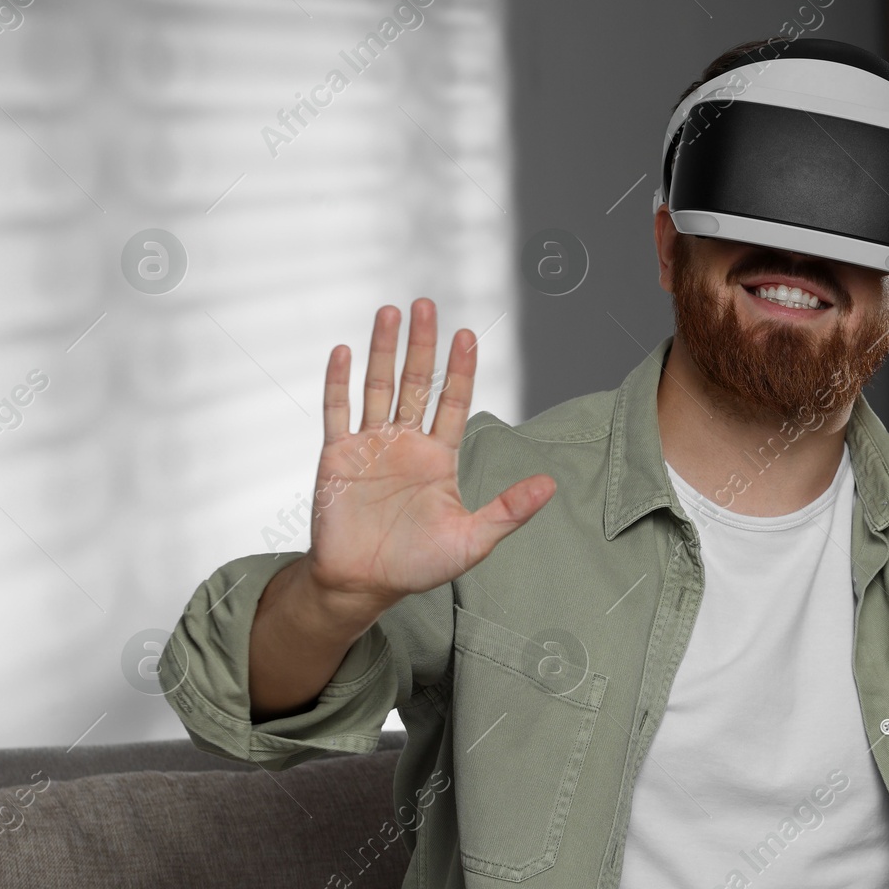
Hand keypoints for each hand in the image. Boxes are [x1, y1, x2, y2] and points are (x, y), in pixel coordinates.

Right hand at [304, 298, 555, 603]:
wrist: (362, 583)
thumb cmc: (418, 564)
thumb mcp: (473, 541)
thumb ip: (508, 511)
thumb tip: (550, 485)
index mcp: (439, 457)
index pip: (453, 401)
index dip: (459, 369)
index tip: (467, 334)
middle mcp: (406, 443)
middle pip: (415, 383)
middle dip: (421, 345)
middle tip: (425, 305)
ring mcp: (370, 445)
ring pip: (377, 386)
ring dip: (382, 350)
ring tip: (390, 313)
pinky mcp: (337, 456)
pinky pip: (338, 411)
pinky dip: (339, 381)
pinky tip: (345, 351)